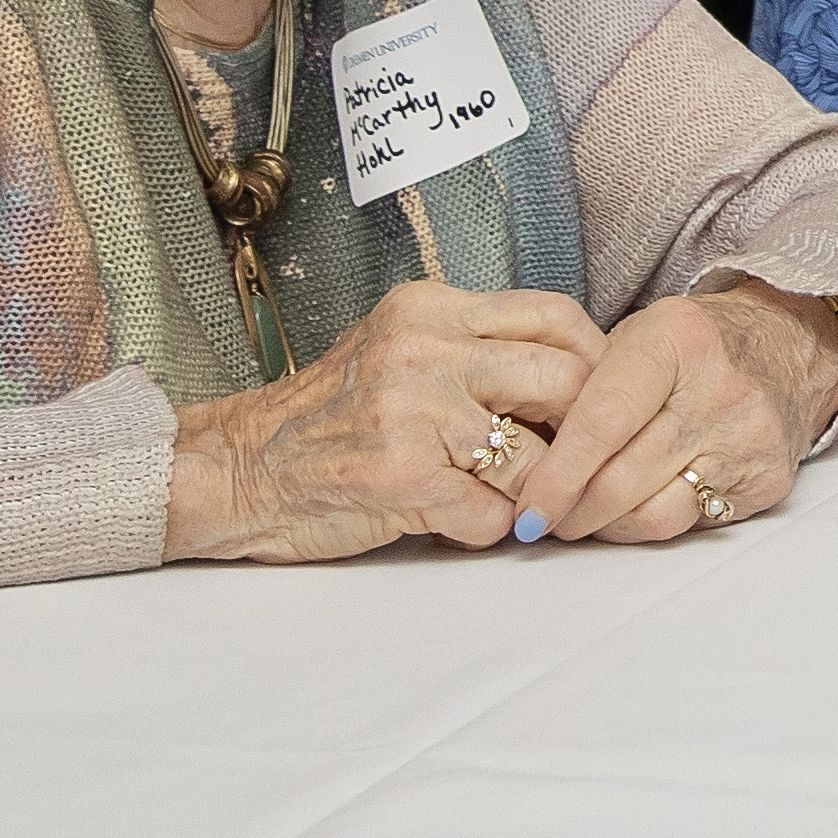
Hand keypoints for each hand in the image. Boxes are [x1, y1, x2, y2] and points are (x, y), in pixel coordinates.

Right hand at [162, 281, 601, 562]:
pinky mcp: (402, 476)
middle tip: (567, 460)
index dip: (594, 363)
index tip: (598, 399)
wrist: (239, 469)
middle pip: (565, 380)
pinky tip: (452, 520)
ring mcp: (413, 411)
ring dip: (528, 492)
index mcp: (431, 308)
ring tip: (496, 497)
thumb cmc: (331, 418)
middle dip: (579, 431)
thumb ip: (477, 350)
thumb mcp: (401, 350)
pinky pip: (492, 513)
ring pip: (536, 457)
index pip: (556, 317)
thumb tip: (578, 375)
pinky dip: (484, 528)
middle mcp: (425, 349)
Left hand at [504, 280, 837, 545]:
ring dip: (607, 527)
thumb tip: (521, 462)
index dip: (555, 476)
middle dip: (570, 512)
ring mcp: (749, 437)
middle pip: (621, 480)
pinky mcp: (767, 480)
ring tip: (586, 516)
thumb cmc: (691, 347)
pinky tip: (637, 508)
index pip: (601, 423)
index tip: (526, 509)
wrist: (786, 347)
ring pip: (654, 515)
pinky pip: (690, 524)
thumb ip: (584, 388)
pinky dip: (651, 525)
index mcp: (676, 340)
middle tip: (543, 521)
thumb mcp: (635, 337)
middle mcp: (721, 388)